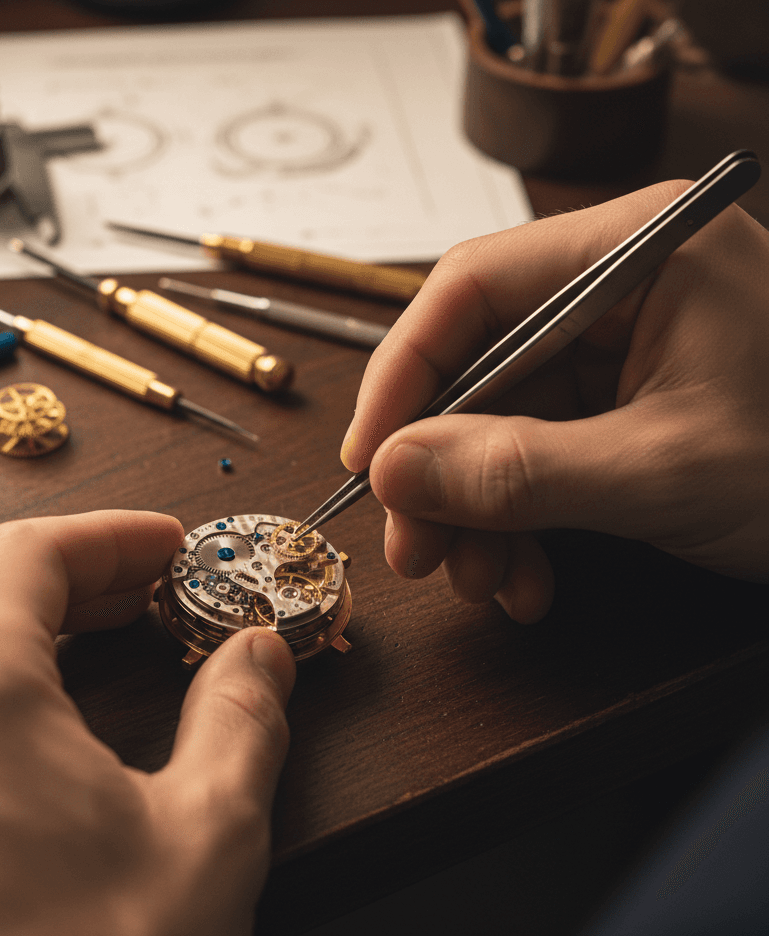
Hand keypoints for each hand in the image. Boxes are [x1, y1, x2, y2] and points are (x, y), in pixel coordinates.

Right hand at [342, 180, 768, 622]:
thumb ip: (520, 471)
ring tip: (483, 583)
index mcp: (636, 253)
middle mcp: (617, 292)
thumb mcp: (665, 471)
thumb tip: (394, 470)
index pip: (471, 289)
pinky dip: (518, 526)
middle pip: (476, 369)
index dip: (402, 375)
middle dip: (440, 472)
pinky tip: (525, 579)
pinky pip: (534, 460)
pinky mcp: (621, 411)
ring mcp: (618, 355)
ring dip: (476, 514)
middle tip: (417, 550)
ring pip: (497, 428)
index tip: (370, 458)